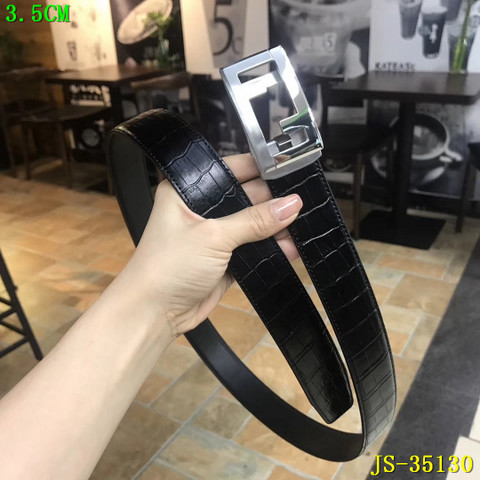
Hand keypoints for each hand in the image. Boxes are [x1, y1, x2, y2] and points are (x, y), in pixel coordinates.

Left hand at [125, 153, 301, 337]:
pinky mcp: (225, 258)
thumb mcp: (213, 236)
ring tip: (303, 228)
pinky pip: (254, 248)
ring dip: (276, 227)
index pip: (230, 169)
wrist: (154, 314)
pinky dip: (271, 249)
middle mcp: (201, 208)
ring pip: (253, 224)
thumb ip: (254, 221)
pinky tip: (292, 249)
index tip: (291, 168)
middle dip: (274, 202)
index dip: (260, 168)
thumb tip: (292, 204)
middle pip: (246, 197)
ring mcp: (214, 234)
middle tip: (305, 202)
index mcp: (188, 190)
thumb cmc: (170, 266)